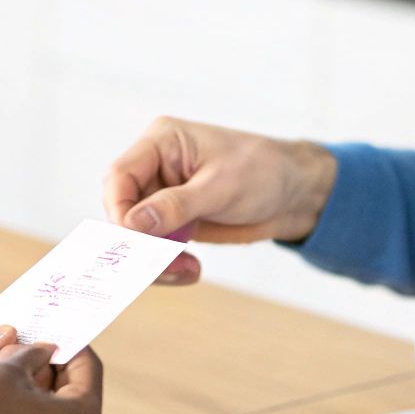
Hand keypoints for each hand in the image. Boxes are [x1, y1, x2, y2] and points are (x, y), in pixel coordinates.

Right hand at [0, 343, 102, 413]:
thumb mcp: (6, 371)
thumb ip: (33, 355)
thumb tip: (43, 351)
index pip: (89, 369)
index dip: (69, 345)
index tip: (53, 335)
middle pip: (74, 398)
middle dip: (50, 373)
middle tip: (26, 354)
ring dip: (39, 399)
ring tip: (10, 381)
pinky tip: (4, 412)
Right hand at [102, 116, 337, 283]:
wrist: (295, 194)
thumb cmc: (264, 171)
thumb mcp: (220, 187)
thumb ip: (175, 205)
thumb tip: (132, 224)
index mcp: (161, 142)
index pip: (120, 176)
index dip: (119, 211)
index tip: (131, 242)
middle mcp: (155, 167)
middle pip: (123, 210)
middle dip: (138, 244)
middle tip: (164, 266)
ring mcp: (163, 197)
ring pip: (136, 236)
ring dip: (154, 260)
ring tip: (186, 270)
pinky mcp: (173, 222)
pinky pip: (155, 248)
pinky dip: (167, 265)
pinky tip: (191, 270)